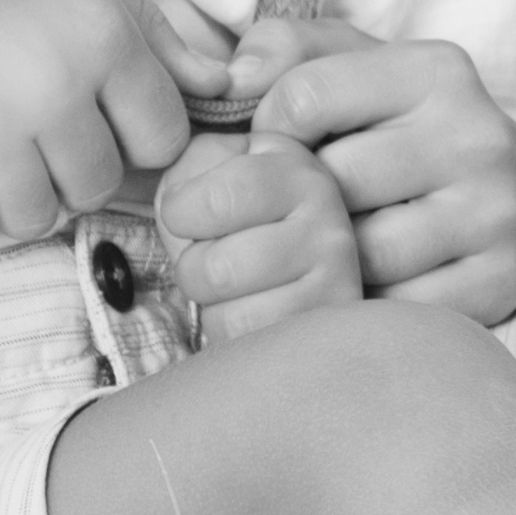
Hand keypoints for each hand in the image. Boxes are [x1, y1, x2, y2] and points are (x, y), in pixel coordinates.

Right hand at [0, 0, 192, 250]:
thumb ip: (147, 26)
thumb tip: (218, 79)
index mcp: (103, 30)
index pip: (162, 140)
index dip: (130, 142)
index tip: (95, 126)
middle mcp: (55, 80)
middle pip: (94, 186)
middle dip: (68, 173)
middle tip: (29, 139)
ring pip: (31, 217)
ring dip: (11, 199)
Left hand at [153, 125, 363, 346]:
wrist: (303, 263)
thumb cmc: (244, 215)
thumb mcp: (219, 169)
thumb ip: (192, 167)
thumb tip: (179, 201)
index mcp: (296, 173)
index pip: (217, 200)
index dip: (180, 213)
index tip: (188, 215)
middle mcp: (329, 225)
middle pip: (216, 269)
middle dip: (193, 270)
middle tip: (214, 260)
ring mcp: (336, 285)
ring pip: (230, 316)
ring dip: (214, 308)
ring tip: (235, 288)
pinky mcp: (326, 332)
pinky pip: (249, 347)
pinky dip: (232, 337)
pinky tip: (252, 312)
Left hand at [226, 15, 515, 327]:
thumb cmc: (412, 134)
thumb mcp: (360, 69)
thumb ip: (287, 51)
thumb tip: (235, 78)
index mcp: (436, 72)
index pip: (304, 98)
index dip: (270, 131)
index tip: (282, 149)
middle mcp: (476, 137)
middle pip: (331, 183)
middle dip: (301, 202)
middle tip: (300, 210)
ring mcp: (495, 212)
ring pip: (363, 253)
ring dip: (334, 258)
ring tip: (336, 246)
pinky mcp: (502, 278)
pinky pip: (398, 305)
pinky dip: (370, 302)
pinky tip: (372, 282)